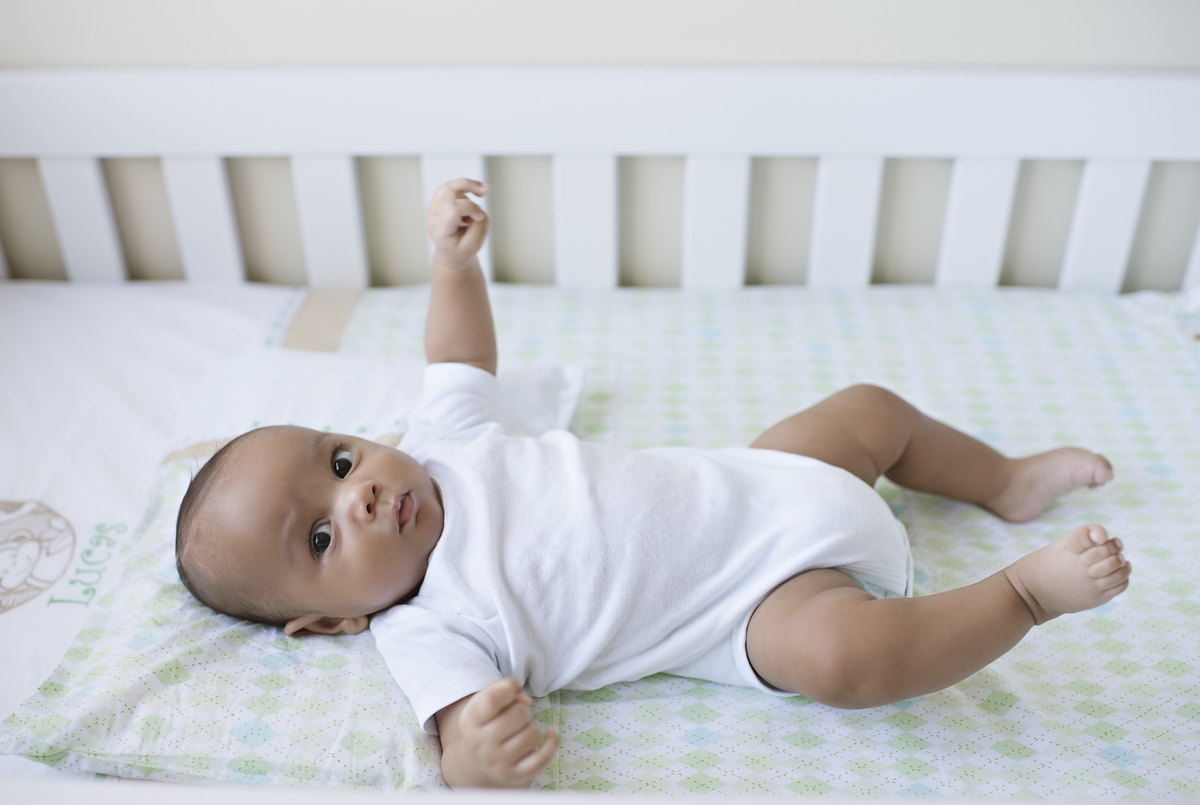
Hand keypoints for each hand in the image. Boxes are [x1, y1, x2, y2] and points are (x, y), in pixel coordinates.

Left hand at [427, 178, 489, 266]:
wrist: (451, 252)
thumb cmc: (460, 250)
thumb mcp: (474, 246)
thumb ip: (480, 227)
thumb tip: (478, 210)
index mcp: (439, 229)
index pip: (453, 208)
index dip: (471, 208)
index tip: (479, 218)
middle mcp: (433, 215)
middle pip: (454, 196)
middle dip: (471, 204)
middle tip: (476, 218)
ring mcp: (435, 205)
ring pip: (453, 186)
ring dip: (470, 189)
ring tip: (483, 192)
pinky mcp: (440, 199)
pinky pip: (453, 184)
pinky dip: (468, 184)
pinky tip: (478, 189)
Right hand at [443, 678, 558, 787]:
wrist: (481, 762)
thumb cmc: (489, 722)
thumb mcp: (487, 700)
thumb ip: (505, 687)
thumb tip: (525, 700)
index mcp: (470, 721)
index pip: (492, 699)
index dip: (507, 690)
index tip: (509, 694)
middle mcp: (480, 744)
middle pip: (518, 714)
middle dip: (522, 711)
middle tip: (515, 718)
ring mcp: (498, 762)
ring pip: (532, 734)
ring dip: (531, 728)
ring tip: (520, 732)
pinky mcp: (515, 775)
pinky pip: (543, 757)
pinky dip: (551, 743)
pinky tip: (550, 733)